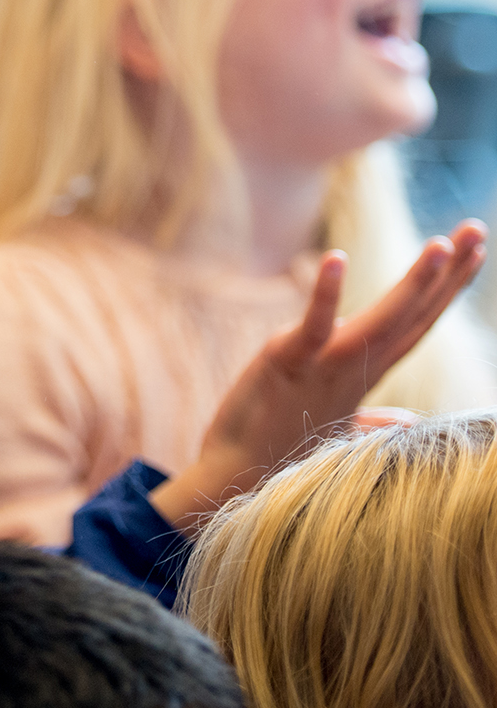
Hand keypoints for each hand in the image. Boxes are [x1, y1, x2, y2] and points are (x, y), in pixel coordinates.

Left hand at [151, 220, 485, 534]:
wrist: (234, 479)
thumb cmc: (280, 448)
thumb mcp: (339, 426)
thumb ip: (376, 420)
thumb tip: (410, 424)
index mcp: (365, 374)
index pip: (418, 323)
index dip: (447, 289)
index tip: (475, 252)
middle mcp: (354, 368)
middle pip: (413, 315)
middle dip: (449, 274)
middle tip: (478, 229)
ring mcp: (323, 366)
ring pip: (381, 321)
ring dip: (414, 283)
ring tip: (443, 243)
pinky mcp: (286, 362)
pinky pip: (312, 325)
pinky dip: (325, 293)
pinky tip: (337, 258)